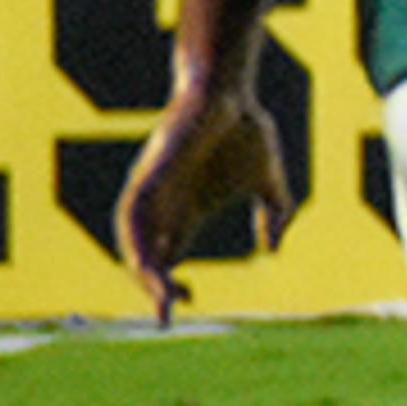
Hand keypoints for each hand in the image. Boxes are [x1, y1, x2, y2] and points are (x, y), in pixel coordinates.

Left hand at [114, 85, 294, 323]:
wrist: (230, 92)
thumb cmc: (246, 130)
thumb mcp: (270, 181)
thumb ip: (274, 213)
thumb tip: (275, 248)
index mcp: (187, 213)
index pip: (167, 259)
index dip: (168, 287)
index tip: (187, 306)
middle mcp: (164, 207)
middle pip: (147, 257)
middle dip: (154, 288)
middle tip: (169, 313)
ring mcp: (154, 191)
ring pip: (134, 240)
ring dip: (141, 269)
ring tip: (157, 293)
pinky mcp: (149, 173)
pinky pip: (132, 211)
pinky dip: (134, 237)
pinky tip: (141, 257)